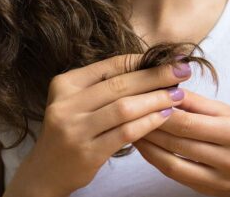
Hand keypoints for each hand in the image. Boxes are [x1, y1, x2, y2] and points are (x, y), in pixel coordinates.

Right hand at [3, 55, 190, 196]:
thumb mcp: (77, 102)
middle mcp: (66, 103)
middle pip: (120, 84)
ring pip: (124, 108)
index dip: (143, 62)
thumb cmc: (69, 130)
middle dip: (156, 76)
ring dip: (155, 99)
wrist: (46, 170)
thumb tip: (148, 70)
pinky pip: (125, 132)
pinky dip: (148, 122)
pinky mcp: (87, 152)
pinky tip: (165, 116)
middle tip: (182, 71)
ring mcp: (75, 128)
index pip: (111, 66)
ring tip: (178, 95)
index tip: (169, 59)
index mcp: (65, 84)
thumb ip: (104, 87)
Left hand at [134, 89, 229, 196]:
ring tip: (129, 127)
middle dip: (147, 124)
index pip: (186, 120)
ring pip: (170, 159)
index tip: (139, 99)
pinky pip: (173, 173)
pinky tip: (143, 145)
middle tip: (127, 112)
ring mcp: (218, 179)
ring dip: (146, 142)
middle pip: (176, 139)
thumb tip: (164, 90)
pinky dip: (154, 158)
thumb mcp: (227, 111)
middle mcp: (229, 158)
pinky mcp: (208, 190)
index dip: (158, 110)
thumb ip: (195, 102)